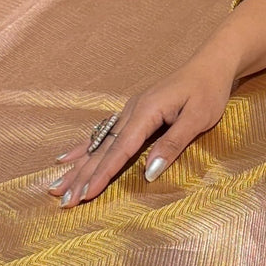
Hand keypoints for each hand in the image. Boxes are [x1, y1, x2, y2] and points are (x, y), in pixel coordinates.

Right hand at [47, 57, 234, 206]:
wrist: (210, 65)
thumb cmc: (208, 91)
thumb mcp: (198, 119)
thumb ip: (172, 144)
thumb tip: (149, 173)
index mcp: (146, 112)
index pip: (119, 149)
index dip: (102, 174)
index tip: (85, 194)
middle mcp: (131, 111)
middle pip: (102, 149)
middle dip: (81, 176)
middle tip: (62, 200)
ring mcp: (129, 111)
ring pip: (98, 144)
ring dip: (77, 168)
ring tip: (55, 188)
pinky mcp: (133, 113)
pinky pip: (102, 134)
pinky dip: (83, 149)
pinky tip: (66, 159)